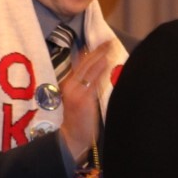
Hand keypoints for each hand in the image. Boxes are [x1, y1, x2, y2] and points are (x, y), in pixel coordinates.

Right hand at [58, 42, 114, 160]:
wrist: (71, 137)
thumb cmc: (77, 120)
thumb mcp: (77, 99)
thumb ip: (85, 86)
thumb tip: (96, 72)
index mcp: (67, 84)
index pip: (79, 63)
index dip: (89, 52)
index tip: (99, 43)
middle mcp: (70, 85)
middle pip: (85, 63)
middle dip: (97, 50)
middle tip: (108, 39)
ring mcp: (77, 91)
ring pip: (90, 69)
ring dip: (101, 55)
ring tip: (110, 45)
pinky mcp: (84, 99)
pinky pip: (94, 81)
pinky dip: (100, 69)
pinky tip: (107, 61)